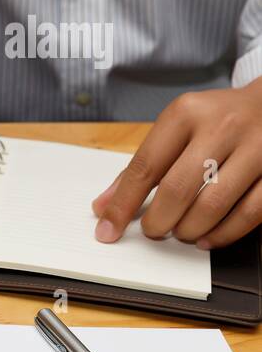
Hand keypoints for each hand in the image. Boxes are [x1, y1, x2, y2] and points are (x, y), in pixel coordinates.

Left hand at [93, 81, 261, 248]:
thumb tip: (106, 206)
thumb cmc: (218, 118)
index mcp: (186, 114)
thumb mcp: (177, 126)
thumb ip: (143, 165)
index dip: (123, 204)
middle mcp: (222, 127)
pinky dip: (224, 233)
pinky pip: (249, 213)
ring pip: (213, 205)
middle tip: (153, 230)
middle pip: (177, 189)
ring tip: (180, 232)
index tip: (108, 229)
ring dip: (189, 229)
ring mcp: (257, 148)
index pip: (145, 167)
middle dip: (158, 220)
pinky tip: (209, 238)